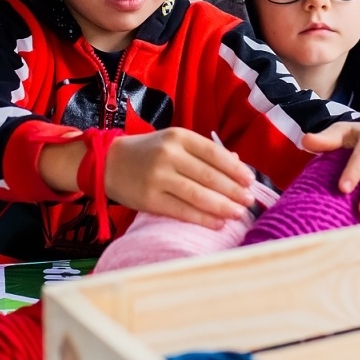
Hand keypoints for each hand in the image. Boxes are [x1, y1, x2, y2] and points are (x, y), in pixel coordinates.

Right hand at [102, 129, 253, 229]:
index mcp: (178, 137)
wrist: (109, 163)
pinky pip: (182, 211)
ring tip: (238, 213)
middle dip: (233, 191)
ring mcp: (158, 178)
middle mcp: (168, 155)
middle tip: (249, 201)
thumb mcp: (174, 142)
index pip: (214, 153)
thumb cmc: (149, 152)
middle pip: (209, 176)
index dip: (235, 169)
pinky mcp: (149, 199)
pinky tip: (218, 223)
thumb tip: (238, 165)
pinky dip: (203, 218)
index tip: (250, 180)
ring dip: (222, 206)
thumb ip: (204, 152)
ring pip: (198, 195)